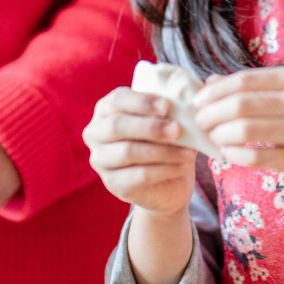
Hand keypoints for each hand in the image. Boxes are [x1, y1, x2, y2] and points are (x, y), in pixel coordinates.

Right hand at [83, 88, 194, 216]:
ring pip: (127, 152)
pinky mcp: (113, 183)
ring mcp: (100, 160)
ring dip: (162, 151)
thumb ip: (169, 111)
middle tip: (178, 130)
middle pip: (117, 126)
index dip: (142, 102)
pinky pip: (139, 175)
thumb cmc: (165, 141)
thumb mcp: (167, 121)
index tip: (168, 107)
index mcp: (106, 110)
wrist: (169, 181)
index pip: (117, 100)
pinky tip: (183, 166)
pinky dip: (165, 169)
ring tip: (188, 152)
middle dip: (150, 127)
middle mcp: (95, 133)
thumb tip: (184, 106)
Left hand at [193, 68, 283, 206]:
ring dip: (219, 134)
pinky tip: (227, 154)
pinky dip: (235, 155)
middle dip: (211, 113)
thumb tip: (212, 81)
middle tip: (199, 122)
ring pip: (245, 129)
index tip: (198, 101)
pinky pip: (256, 156)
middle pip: (241, 103)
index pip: (245, 79)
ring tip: (212, 138)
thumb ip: (259, 88)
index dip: (215, 90)